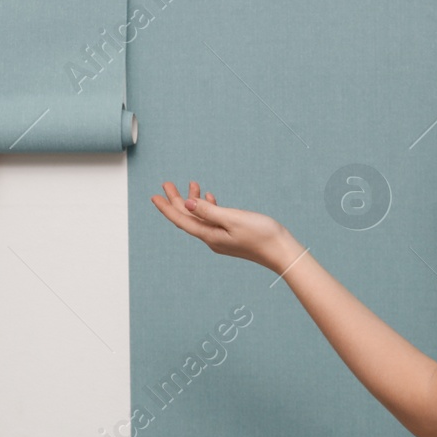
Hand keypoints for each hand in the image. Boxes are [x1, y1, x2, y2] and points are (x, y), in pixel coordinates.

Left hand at [151, 181, 302, 272]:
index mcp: (210, 235)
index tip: (155, 196)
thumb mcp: (233, 219)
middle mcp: (212, 238)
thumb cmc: (261, 235)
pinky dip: (209, 207)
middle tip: (167, 184)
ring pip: (200, 217)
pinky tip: (211, 197)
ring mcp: (221, 238)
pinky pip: (213, 220)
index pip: (182, 220)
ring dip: (193, 201)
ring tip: (190, 184)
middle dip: (176, 200)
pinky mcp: (231, 236)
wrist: (282, 252)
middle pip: (188, 218)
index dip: (167, 208)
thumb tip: (188, 204)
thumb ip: (209, 211)